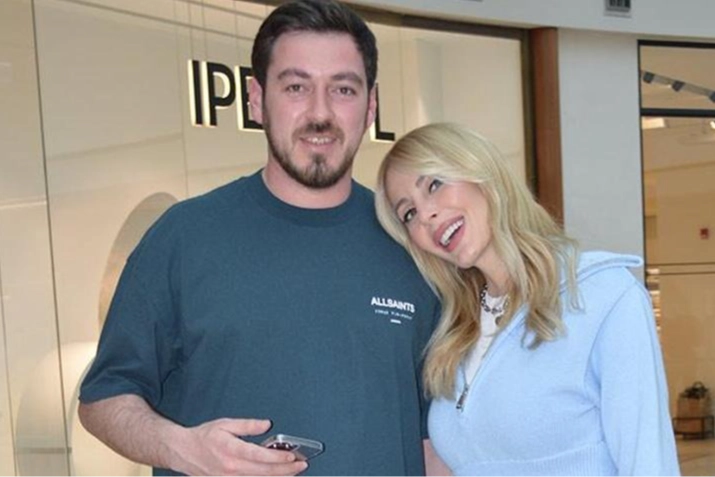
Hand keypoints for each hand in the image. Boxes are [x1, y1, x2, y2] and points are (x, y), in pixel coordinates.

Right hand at [173, 418, 307, 476]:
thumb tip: (267, 425)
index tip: (293, 456)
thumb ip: (247, 425)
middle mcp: (232, 468)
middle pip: (264, 472)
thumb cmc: (204, 436)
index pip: (260, 456)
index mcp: (232, 451)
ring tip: (294, 472)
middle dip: (286, 470)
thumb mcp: (225, 424)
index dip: (279, 458)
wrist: (183, 452)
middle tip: (302, 465)